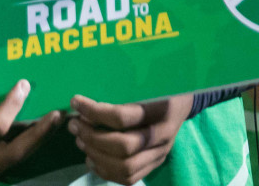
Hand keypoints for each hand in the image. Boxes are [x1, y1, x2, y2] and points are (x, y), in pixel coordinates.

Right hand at [0, 79, 60, 180]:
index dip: (10, 107)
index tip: (23, 85)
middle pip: (14, 152)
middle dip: (37, 134)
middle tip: (56, 114)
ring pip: (19, 157)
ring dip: (39, 139)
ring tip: (56, 119)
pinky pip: (15, 156)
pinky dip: (31, 142)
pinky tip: (43, 128)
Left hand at [68, 93, 191, 184]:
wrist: (183, 104)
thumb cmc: (159, 87)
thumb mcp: (145, 83)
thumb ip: (121, 91)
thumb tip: (85, 99)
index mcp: (161, 110)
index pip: (123, 117)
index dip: (95, 112)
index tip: (76, 102)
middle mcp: (163, 136)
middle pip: (123, 147)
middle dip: (92, 137)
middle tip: (75, 125)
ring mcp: (160, 154)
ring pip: (125, 167)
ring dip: (96, 155)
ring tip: (80, 140)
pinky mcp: (154, 165)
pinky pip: (128, 179)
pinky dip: (105, 171)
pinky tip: (90, 158)